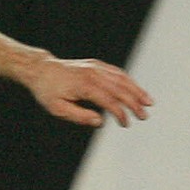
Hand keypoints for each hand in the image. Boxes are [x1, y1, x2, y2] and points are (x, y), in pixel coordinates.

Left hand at [26, 56, 152, 127]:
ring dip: (137, 90)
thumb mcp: (57, 108)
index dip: (120, 113)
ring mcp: (96, 67)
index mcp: (84, 86)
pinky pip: (117, 72)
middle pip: (120, 89)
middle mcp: (93, 74)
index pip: (109, 101)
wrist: (41, 70)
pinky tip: (136, 90)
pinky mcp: (97, 65)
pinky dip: (129, 81)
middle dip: (134, 103)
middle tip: (144, 116)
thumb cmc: (47, 91)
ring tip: (148, 102)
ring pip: (122, 78)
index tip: (125, 124)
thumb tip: (100, 122)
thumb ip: (79, 116)